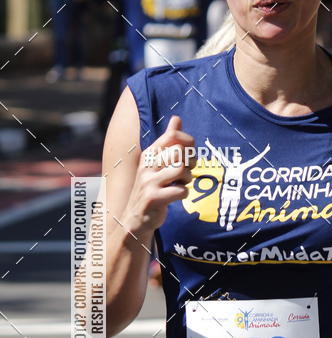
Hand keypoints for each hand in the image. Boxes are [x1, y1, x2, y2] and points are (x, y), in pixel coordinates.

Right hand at [123, 115, 194, 235]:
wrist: (135, 218)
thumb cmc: (151, 188)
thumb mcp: (157, 162)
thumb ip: (168, 141)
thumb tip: (177, 118)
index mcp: (149, 154)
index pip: (172, 136)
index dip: (188, 143)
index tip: (189, 155)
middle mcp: (147, 165)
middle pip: (179, 151)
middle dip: (190, 162)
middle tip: (187, 171)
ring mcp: (149, 181)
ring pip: (181, 169)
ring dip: (187, 178)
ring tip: (181, 183)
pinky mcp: (154, 198)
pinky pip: (181, 190)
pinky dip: (184, 193)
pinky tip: (177, 195)